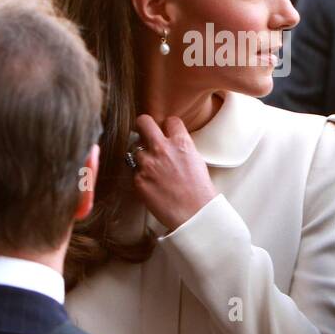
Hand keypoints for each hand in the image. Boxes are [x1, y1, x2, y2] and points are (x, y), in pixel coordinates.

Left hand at [129, 115, 217, 233]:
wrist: (194, 213)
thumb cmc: (199, 190)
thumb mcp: (196, 160)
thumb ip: (181, 147)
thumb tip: (171, 142)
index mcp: (180, 142)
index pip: (169, 120)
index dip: (168, 126)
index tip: (166, 132)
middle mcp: (162, 149)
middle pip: (143, 122)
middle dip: (144, 126)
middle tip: (145, 133)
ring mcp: (148, 164)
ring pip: (136, 149)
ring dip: (142, 157)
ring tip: (152, 169)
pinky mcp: (138, 179)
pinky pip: (135, 171)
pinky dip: (141, 176)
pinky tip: (152, 184)